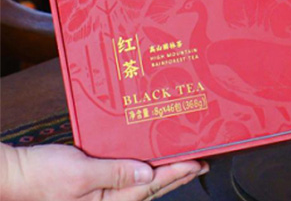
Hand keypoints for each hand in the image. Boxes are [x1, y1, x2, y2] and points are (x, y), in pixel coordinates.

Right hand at [1, 143, 206, 200]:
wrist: (18, 174)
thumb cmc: (42, 176)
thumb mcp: (80, 173)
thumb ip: (115, 173)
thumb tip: (147, 171)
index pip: (151, 184)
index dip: (177, 173)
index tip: (198, 162)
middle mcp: (108, 200)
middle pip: (151, 186)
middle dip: (179, 174)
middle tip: (203, 162)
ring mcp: (103, 193)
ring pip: (142, 182)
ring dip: (165, 172)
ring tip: (187, 162)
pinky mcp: (97, 183)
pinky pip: (127, 177)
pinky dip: (145, 168)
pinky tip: (154, 160)